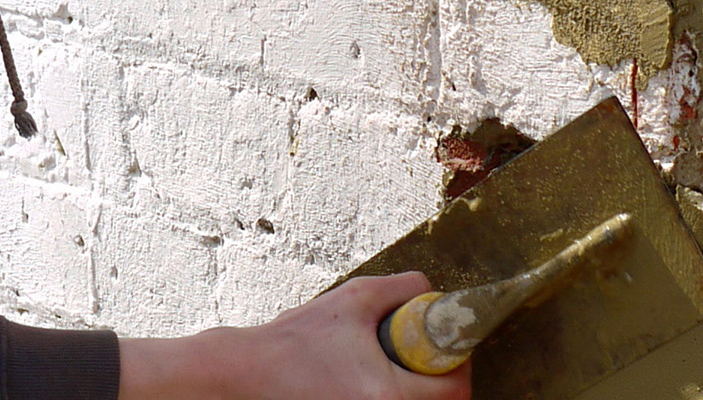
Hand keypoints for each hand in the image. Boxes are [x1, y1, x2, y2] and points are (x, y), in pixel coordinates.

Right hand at [118, 272, 471, 399]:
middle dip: (439, 382)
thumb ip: (403, 288)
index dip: (457, 364)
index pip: (455, 390)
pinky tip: (370, 383)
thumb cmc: (295, 341)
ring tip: (392, 370)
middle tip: (422, 360)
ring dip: (416, 392)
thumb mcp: (354, 298)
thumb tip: (430, 291)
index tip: (444, 348)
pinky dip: (392, 398)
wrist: (246, 374)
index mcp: (387, 396)